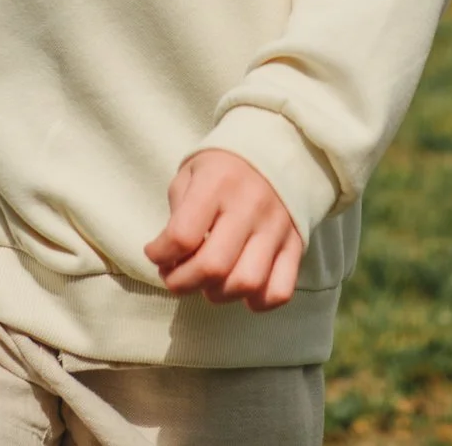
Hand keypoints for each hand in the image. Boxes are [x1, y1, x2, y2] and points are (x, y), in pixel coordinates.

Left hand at [144, 149, 303, 311]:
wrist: (279, 149)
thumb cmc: (225, 167)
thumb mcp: (191, 173)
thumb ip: (178, 212)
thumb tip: (170, 257)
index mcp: (218, 184)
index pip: (182, 235)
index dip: (160, 254)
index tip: (155, 252)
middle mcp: (250, 206)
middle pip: (213, 267)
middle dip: (182, 283)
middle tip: (175, 276)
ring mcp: (277, 228)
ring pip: (246, 283)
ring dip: (217, 294)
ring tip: (208, 282)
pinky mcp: (296, 245)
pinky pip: (279, 291)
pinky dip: (257, 302)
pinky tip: (241, 289)